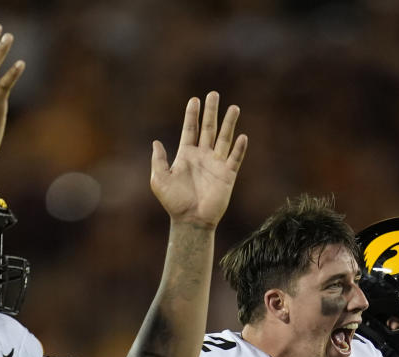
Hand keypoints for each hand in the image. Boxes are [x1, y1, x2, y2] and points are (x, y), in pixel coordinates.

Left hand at [151, 91, 247, 228]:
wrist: (191, 220)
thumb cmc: (174, 202)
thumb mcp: (159, 179)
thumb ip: (158, 160)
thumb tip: (156, 142)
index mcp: (186, 155)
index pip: (190, 129)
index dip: (192, 114)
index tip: (195, 99)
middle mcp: (202, 156)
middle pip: (208, 128)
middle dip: (211, 111)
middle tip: (214, 94)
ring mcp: (216, 165)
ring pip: (224, 139)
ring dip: (229, 123)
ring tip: (234, 108)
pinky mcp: (228, 176)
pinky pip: (235, 159)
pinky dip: (239, 148)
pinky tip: (243, 136)